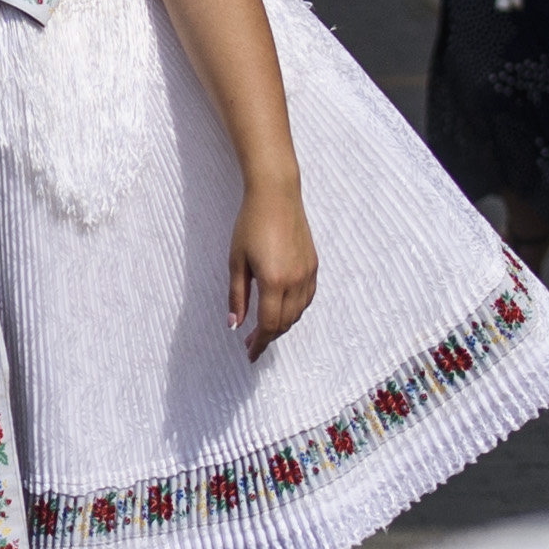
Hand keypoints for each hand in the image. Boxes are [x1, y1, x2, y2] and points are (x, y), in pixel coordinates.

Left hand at [227, 185, 319, 357]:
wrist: (276, 194)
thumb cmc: (250, 224)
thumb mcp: (236, 261)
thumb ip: (237, 296)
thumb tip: (234, 324)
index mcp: (273, 281)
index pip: (268, 325)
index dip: (259, 343)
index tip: (249, 354)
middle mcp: (295, 281)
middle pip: (284, 322)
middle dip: (268, 336)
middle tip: (250, 341)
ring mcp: (307, 273)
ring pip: (298, 312)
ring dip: (282, 324)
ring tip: (264, 327)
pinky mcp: (313, 264)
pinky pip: (307, 297)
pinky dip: (295, 309)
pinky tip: (282, 308)